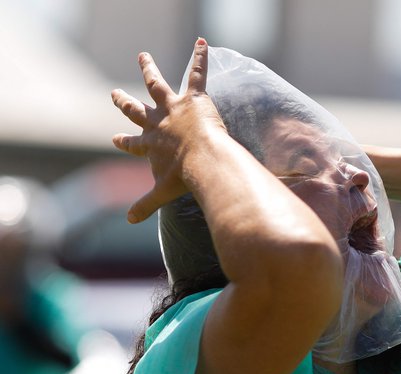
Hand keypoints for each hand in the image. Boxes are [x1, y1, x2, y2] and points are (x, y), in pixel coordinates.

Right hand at [111, 38, 225, 222]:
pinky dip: (200, 58)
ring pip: (156, 85)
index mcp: (149, 146)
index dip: (123, 142)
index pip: (132, 144)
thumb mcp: (162, 193)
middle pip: (135, 111)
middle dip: (123, 103)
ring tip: (143, 56)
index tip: (114, 138)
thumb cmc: (185, 178)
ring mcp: (173, 108)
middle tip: (113, 94)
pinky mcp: (193, 98)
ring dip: (149, 70)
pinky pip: (196, 74)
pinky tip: (202, 42)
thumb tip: (128, 222)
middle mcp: (157, 124)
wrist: (204, 161)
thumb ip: (145, 206)